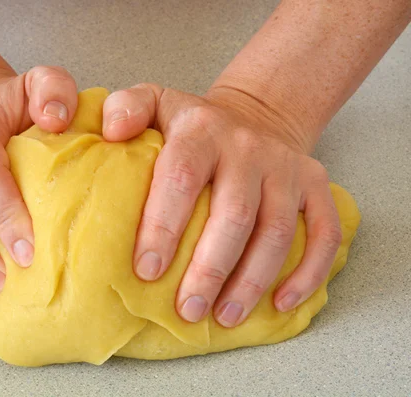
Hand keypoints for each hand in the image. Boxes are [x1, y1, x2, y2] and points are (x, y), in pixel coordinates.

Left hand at [102, 84, 341, 326]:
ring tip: (225, 316)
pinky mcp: (315, 186)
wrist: (256, 114)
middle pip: (233, 214)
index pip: (180, 178)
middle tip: (188, 308)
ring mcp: (286, 169)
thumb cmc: (195, 125)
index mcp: (202, 131)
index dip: (163, 226)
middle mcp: (248, 149)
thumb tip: (111, 133)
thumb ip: (125, 108)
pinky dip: (308, 272)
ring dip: (252, 281)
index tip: (147, 271)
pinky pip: (324, 232)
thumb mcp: (156, 102)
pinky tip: (281, 303)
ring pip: (276, 231)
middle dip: (210, 268)